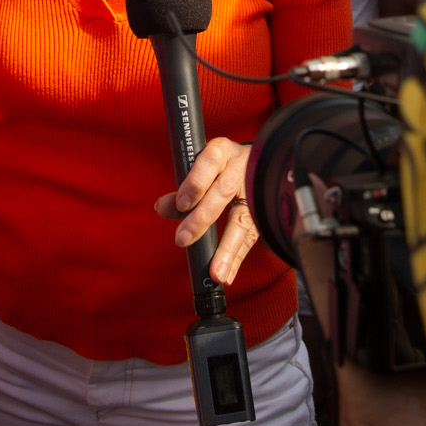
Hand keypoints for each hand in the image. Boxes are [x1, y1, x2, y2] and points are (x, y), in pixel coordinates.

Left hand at [154, 136, 256, 284]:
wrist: (258, 163)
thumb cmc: (222, 168)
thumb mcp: (203, 170)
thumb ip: (183, 190)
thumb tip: (160, 207)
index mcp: (222, 152)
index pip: (208, 163)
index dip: (195, 183)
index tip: (182, 204)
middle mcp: (241, 168)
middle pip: (223, 191)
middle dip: (202, 218)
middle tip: (183, 239)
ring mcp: (256, 190)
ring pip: (243, 218)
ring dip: (228, 248)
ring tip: (216, 272)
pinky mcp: (265, 212)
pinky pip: (252, 237)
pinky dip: (238, 258)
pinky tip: (227, 274)